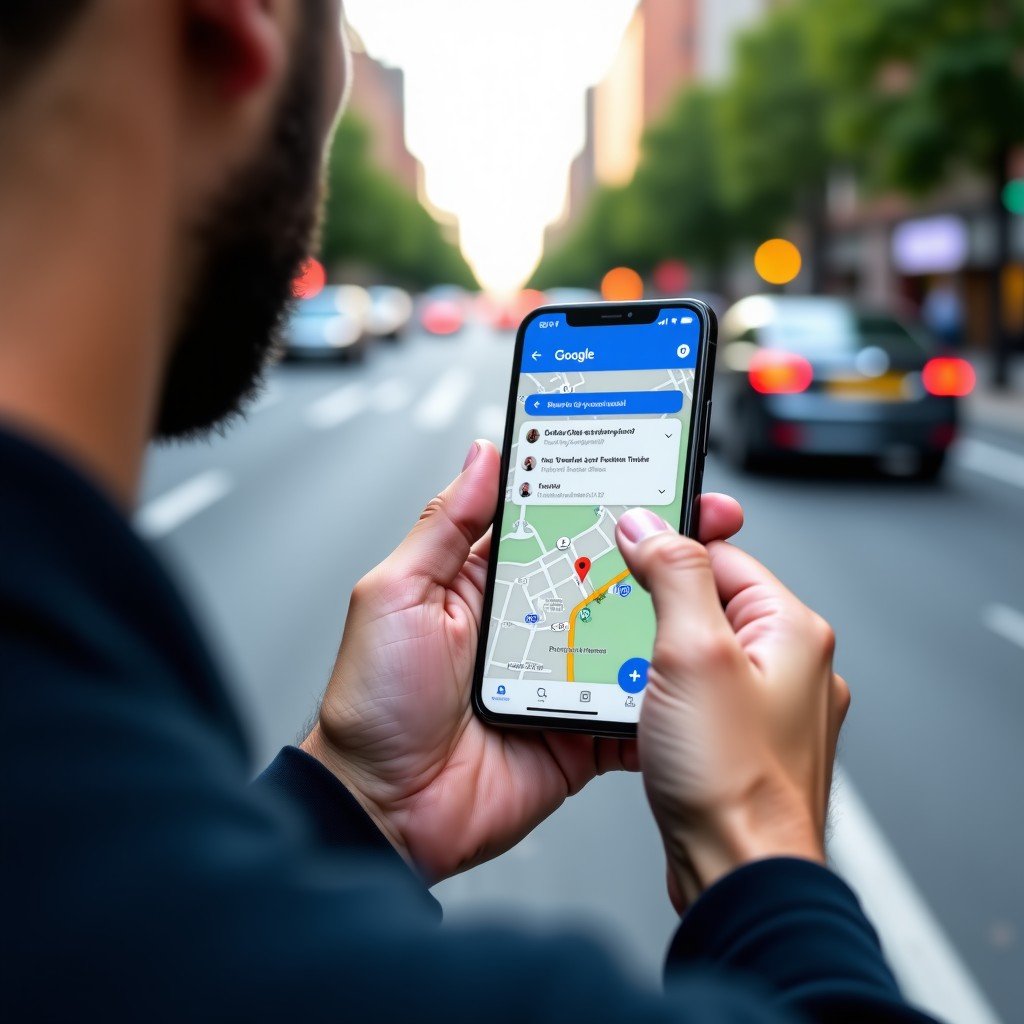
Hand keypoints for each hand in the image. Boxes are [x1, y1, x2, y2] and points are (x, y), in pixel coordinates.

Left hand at [302, 440, 744, 883]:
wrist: (386, 812)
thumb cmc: (374, 705)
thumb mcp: (397, 596)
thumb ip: (444, 527)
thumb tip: (483, 457)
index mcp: (486, 582)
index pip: (552, 522)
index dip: (597, 494)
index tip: (644, 466)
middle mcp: (529, 622)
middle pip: (603, 571)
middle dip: (653, 544)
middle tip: (700, 517)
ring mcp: (559, 673)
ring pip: (628, 630)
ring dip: (664, 611)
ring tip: (707, 582)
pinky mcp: (580, 726)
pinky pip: (630, 702)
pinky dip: (659, 690)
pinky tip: (688, 664)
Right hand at [615, 511, 849, 911]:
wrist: (739, 874)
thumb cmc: (733, 780)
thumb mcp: (693, 653)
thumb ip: (673, 574)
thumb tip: (649, 526)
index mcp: (792, 630)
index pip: (721, 556)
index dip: (667, 554)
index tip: (625, 555)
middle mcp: (791, 665)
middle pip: (706, 603)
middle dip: (656, 616)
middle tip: (627, 634)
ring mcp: (770, 707)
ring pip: (697, 653)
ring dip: (656, 661)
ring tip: (638, 687)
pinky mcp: (744, 742)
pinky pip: (697, 697)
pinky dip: (665, 699)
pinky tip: (645, 719)